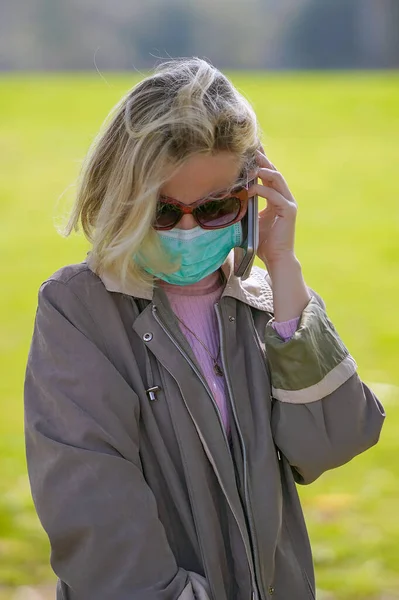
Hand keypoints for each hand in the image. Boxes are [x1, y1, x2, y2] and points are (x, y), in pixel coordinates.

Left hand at [248, 149, 297, 268]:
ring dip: (263, 170)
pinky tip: (250, 189)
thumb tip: (229, 197)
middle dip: (262, 159)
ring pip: (277, 179)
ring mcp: (288, 203)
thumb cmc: (263, 242)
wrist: (276, 258)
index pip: (268, 175)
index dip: (260, 162)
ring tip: (250, 166)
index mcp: (276, 198)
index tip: (250, 150)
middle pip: (273, 172)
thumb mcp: (252, 220)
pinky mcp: (289, 211)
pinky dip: (262, 190)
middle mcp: (284, 198)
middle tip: (250, 148)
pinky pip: (275, 195)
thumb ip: (246, 207)